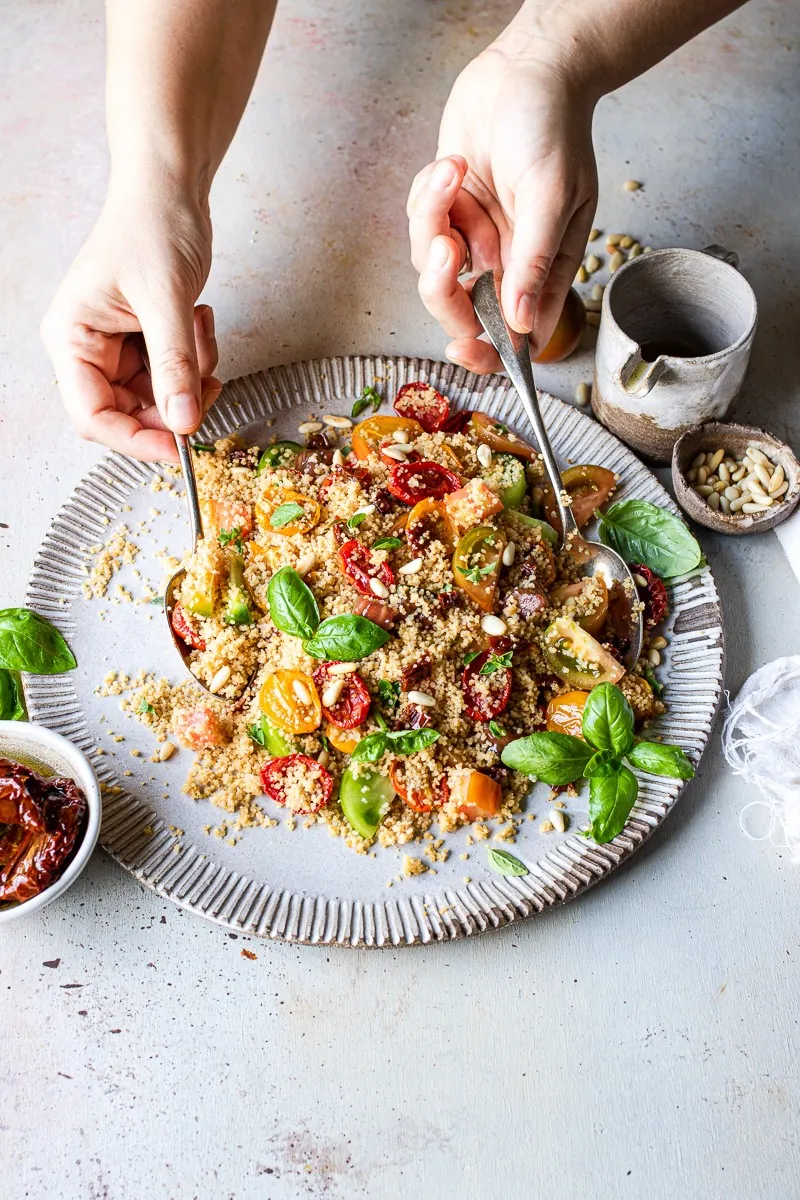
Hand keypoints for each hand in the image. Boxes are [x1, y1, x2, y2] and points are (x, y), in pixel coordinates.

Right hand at [41, 178, 220, 461]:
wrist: (170, 188)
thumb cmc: (151, 225)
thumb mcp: (166, 301)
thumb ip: (175, 367)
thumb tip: (183, 424)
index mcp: (72, 339)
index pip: (93, 417)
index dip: (136, 439)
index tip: (180, 449)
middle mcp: (89, 349)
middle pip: (128, 413)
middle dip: (173, 405)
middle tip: (208, 384)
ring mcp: (118, 347)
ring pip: (158, 397)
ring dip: (190, 377)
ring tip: (200, 331)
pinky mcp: (146, 340)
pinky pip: (174, 374)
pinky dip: (196, 360)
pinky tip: (198, 320)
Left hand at [408, 46, 597, 373]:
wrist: (527, 69)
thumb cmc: (553, 127)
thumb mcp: (551, 197)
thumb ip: (535, 264)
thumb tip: (524, 325)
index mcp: (543, 270)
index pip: (518, 336)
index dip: (489, 354)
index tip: (465, 346)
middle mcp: (508, 261)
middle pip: (462, 310)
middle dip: (444, 287)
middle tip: (447, 248)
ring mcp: (475, 235)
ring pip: (432, 266)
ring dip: (435, 219)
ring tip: (456, 171)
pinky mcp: (447, 209)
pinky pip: (420, 225)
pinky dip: (429, 195)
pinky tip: (453, 162)